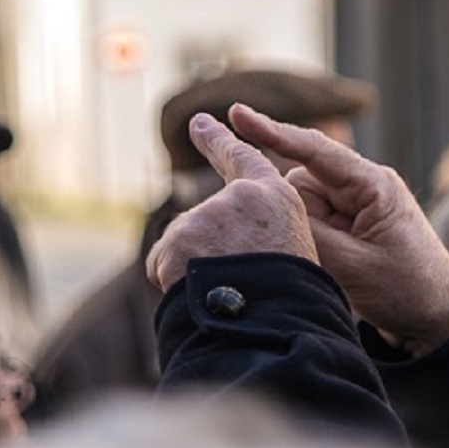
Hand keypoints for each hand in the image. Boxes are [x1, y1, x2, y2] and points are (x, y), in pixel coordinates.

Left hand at [146, 112, 318, 291]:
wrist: (270, 325)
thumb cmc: (287, 301)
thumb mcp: (287, 255)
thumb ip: (255, 233)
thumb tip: (210, 237)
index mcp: (276, 198)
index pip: (243, 159)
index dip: (218, 140)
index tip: (199, 122)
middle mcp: (239, 197)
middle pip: (204, 221)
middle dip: (206, 252)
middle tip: (234, 282)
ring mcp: (207, 216)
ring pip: (182, 244)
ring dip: (191, 269)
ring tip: (221, 292)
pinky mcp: (178, 238)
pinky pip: (161, 263)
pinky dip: (170, 281)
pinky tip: (197, 293)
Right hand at [227, 103, 448, 354]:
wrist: (438, 317)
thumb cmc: (406, 290)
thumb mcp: (353, 265)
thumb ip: (308, 234)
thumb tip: (270, 211)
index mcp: (372, 185)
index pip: (313, 151)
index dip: (272, 132)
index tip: (237, 115)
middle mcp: (362, 186)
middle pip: (299, 185)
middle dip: (296, 218)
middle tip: (329, 255)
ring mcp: (355, 204)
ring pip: (300, 207)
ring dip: (306, 236)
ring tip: (340, 267)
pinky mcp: (348, 224)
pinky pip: (312, 222)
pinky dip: (311, 241)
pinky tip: (333, 264)